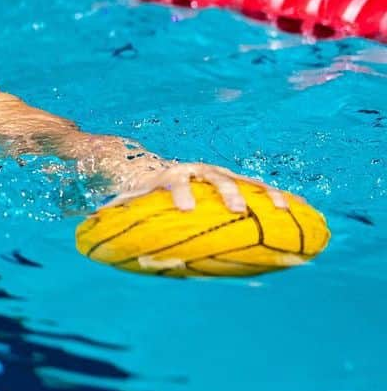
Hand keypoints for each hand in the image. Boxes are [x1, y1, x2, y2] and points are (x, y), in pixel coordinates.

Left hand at [108, 162, 287, 213]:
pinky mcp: (231, 181)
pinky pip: (257, 189)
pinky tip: (301, 211)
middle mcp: (194, 171)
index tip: (185, 208)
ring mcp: (216, 174)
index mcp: (167, 175)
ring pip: (242, 181)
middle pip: (213, 177)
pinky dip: (277, 197)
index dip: (179, 193)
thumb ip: (111, 209)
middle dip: (225, 192)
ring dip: (262, 194)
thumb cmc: (136, 187)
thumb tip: (89, 225)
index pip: (173, 181)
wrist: (149, 164)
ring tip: (283, 209)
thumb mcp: (121, 196)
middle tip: (236, 210)